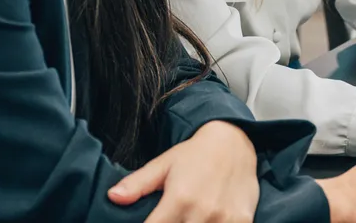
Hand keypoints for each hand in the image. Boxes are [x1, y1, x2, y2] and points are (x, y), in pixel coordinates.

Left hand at [108, 120, 257, 222]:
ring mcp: (224, 219)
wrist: (235, 141)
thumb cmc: (196, 153)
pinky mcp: (242, 222)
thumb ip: (138, 184)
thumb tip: (112, 197)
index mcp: (178, 199)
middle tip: (173, 219)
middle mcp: (201, 211)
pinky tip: (209, 221)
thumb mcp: (164, 164)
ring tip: (188, 219)